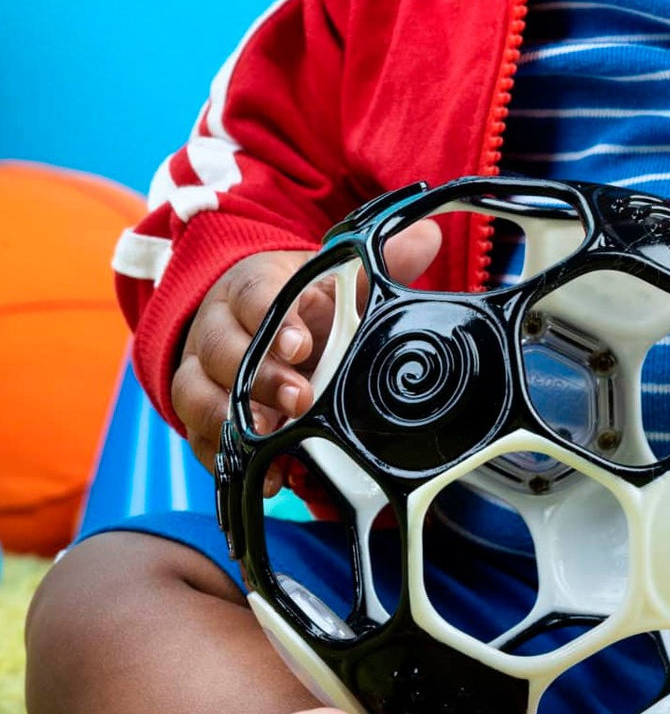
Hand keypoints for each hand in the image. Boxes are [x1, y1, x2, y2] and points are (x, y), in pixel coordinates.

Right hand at [171, 221, 441, 476]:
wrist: (257, 328)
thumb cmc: (302, 306)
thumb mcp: (337, 283)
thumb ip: (380, 263)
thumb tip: (429, 236)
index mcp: (253, 287)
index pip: (253, 295)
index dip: (274, 321)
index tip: (303, 344)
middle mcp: (218, 326)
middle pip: (219, 348)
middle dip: (258, 377)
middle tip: (301, 400)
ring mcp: (201, 372)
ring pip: (196, 392)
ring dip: (233, 420)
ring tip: (272, 441)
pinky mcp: (199, 414)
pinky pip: (201, 439)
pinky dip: (228, 460)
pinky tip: (265, 477)